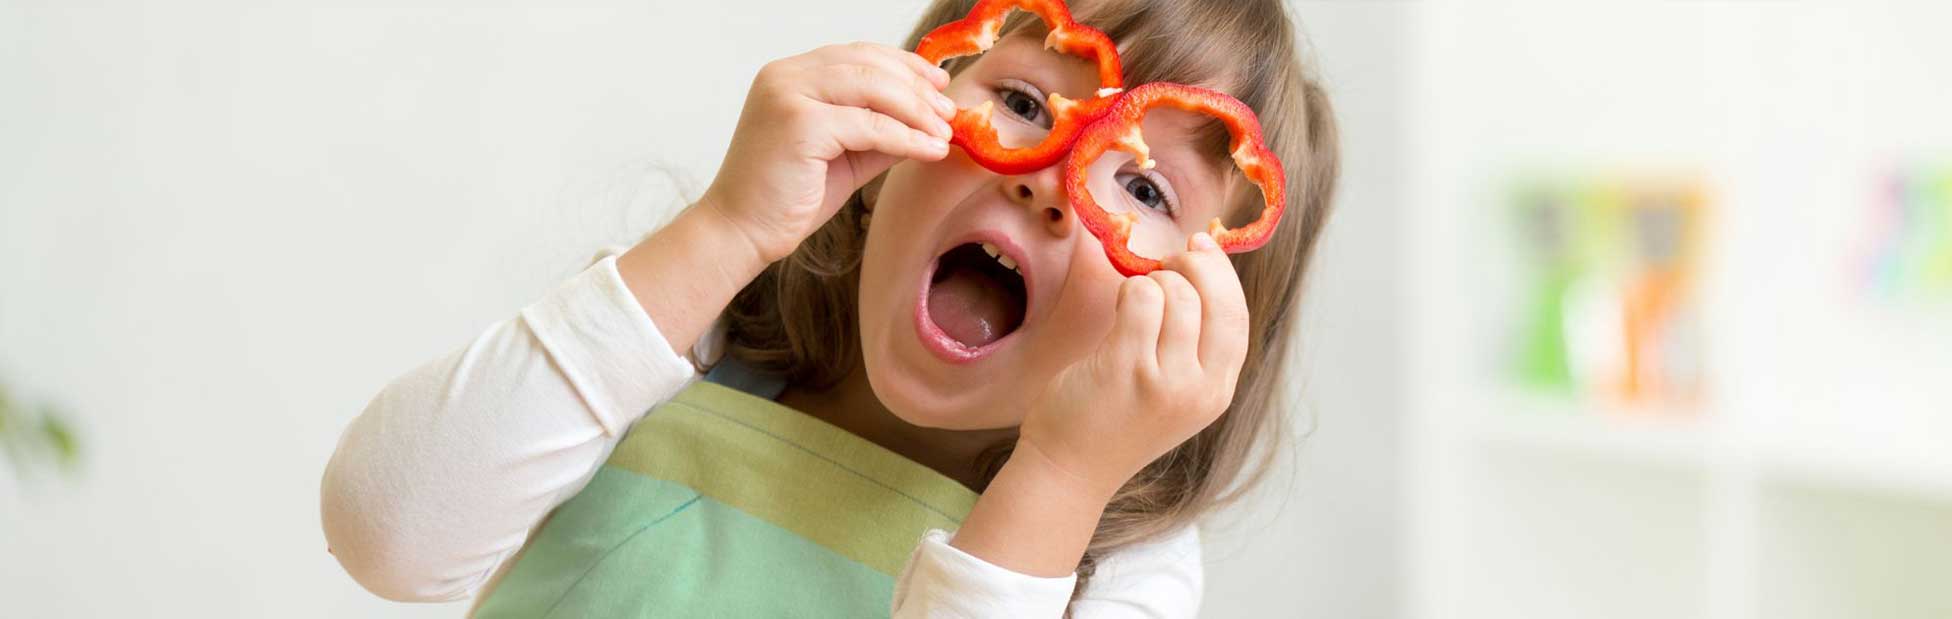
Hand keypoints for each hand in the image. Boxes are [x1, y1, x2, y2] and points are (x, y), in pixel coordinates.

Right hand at [699, 42, 956, 262]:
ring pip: (873, 89)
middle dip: (917, 88)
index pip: (859, 54)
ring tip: (944, 133)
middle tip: (949, 113)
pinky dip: (906, 137)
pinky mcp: (799, 124)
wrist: (740, 232)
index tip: (938, 82)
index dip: (904, 64)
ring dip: (917, 111)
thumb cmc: (787, 197)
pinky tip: (929, 150)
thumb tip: (930, 119)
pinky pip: (870, 125)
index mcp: (790, 74)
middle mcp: (785, 75)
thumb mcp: (844, 153)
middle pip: (870, 65)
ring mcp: (789, 95)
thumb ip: (879, 130)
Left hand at [1017, 233, 1250, 498]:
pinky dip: (1129, 290)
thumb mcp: (1174, 393)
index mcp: (1217, 393)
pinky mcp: (1126, 368)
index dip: (1223, 276)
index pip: (1238, 319)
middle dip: (1194, 267)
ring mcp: (1165, 380)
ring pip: (1177, 295)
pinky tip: (1118, 307)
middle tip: (1166, 263)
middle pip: (1218, 302)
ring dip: (1152, 282)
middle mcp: (1199, 389)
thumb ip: (1193, 346)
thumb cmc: (1115, 420)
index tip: (1203, 247)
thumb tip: (1201, 269)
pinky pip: (1140, 299)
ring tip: (1133, 300)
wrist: (1070, 469)